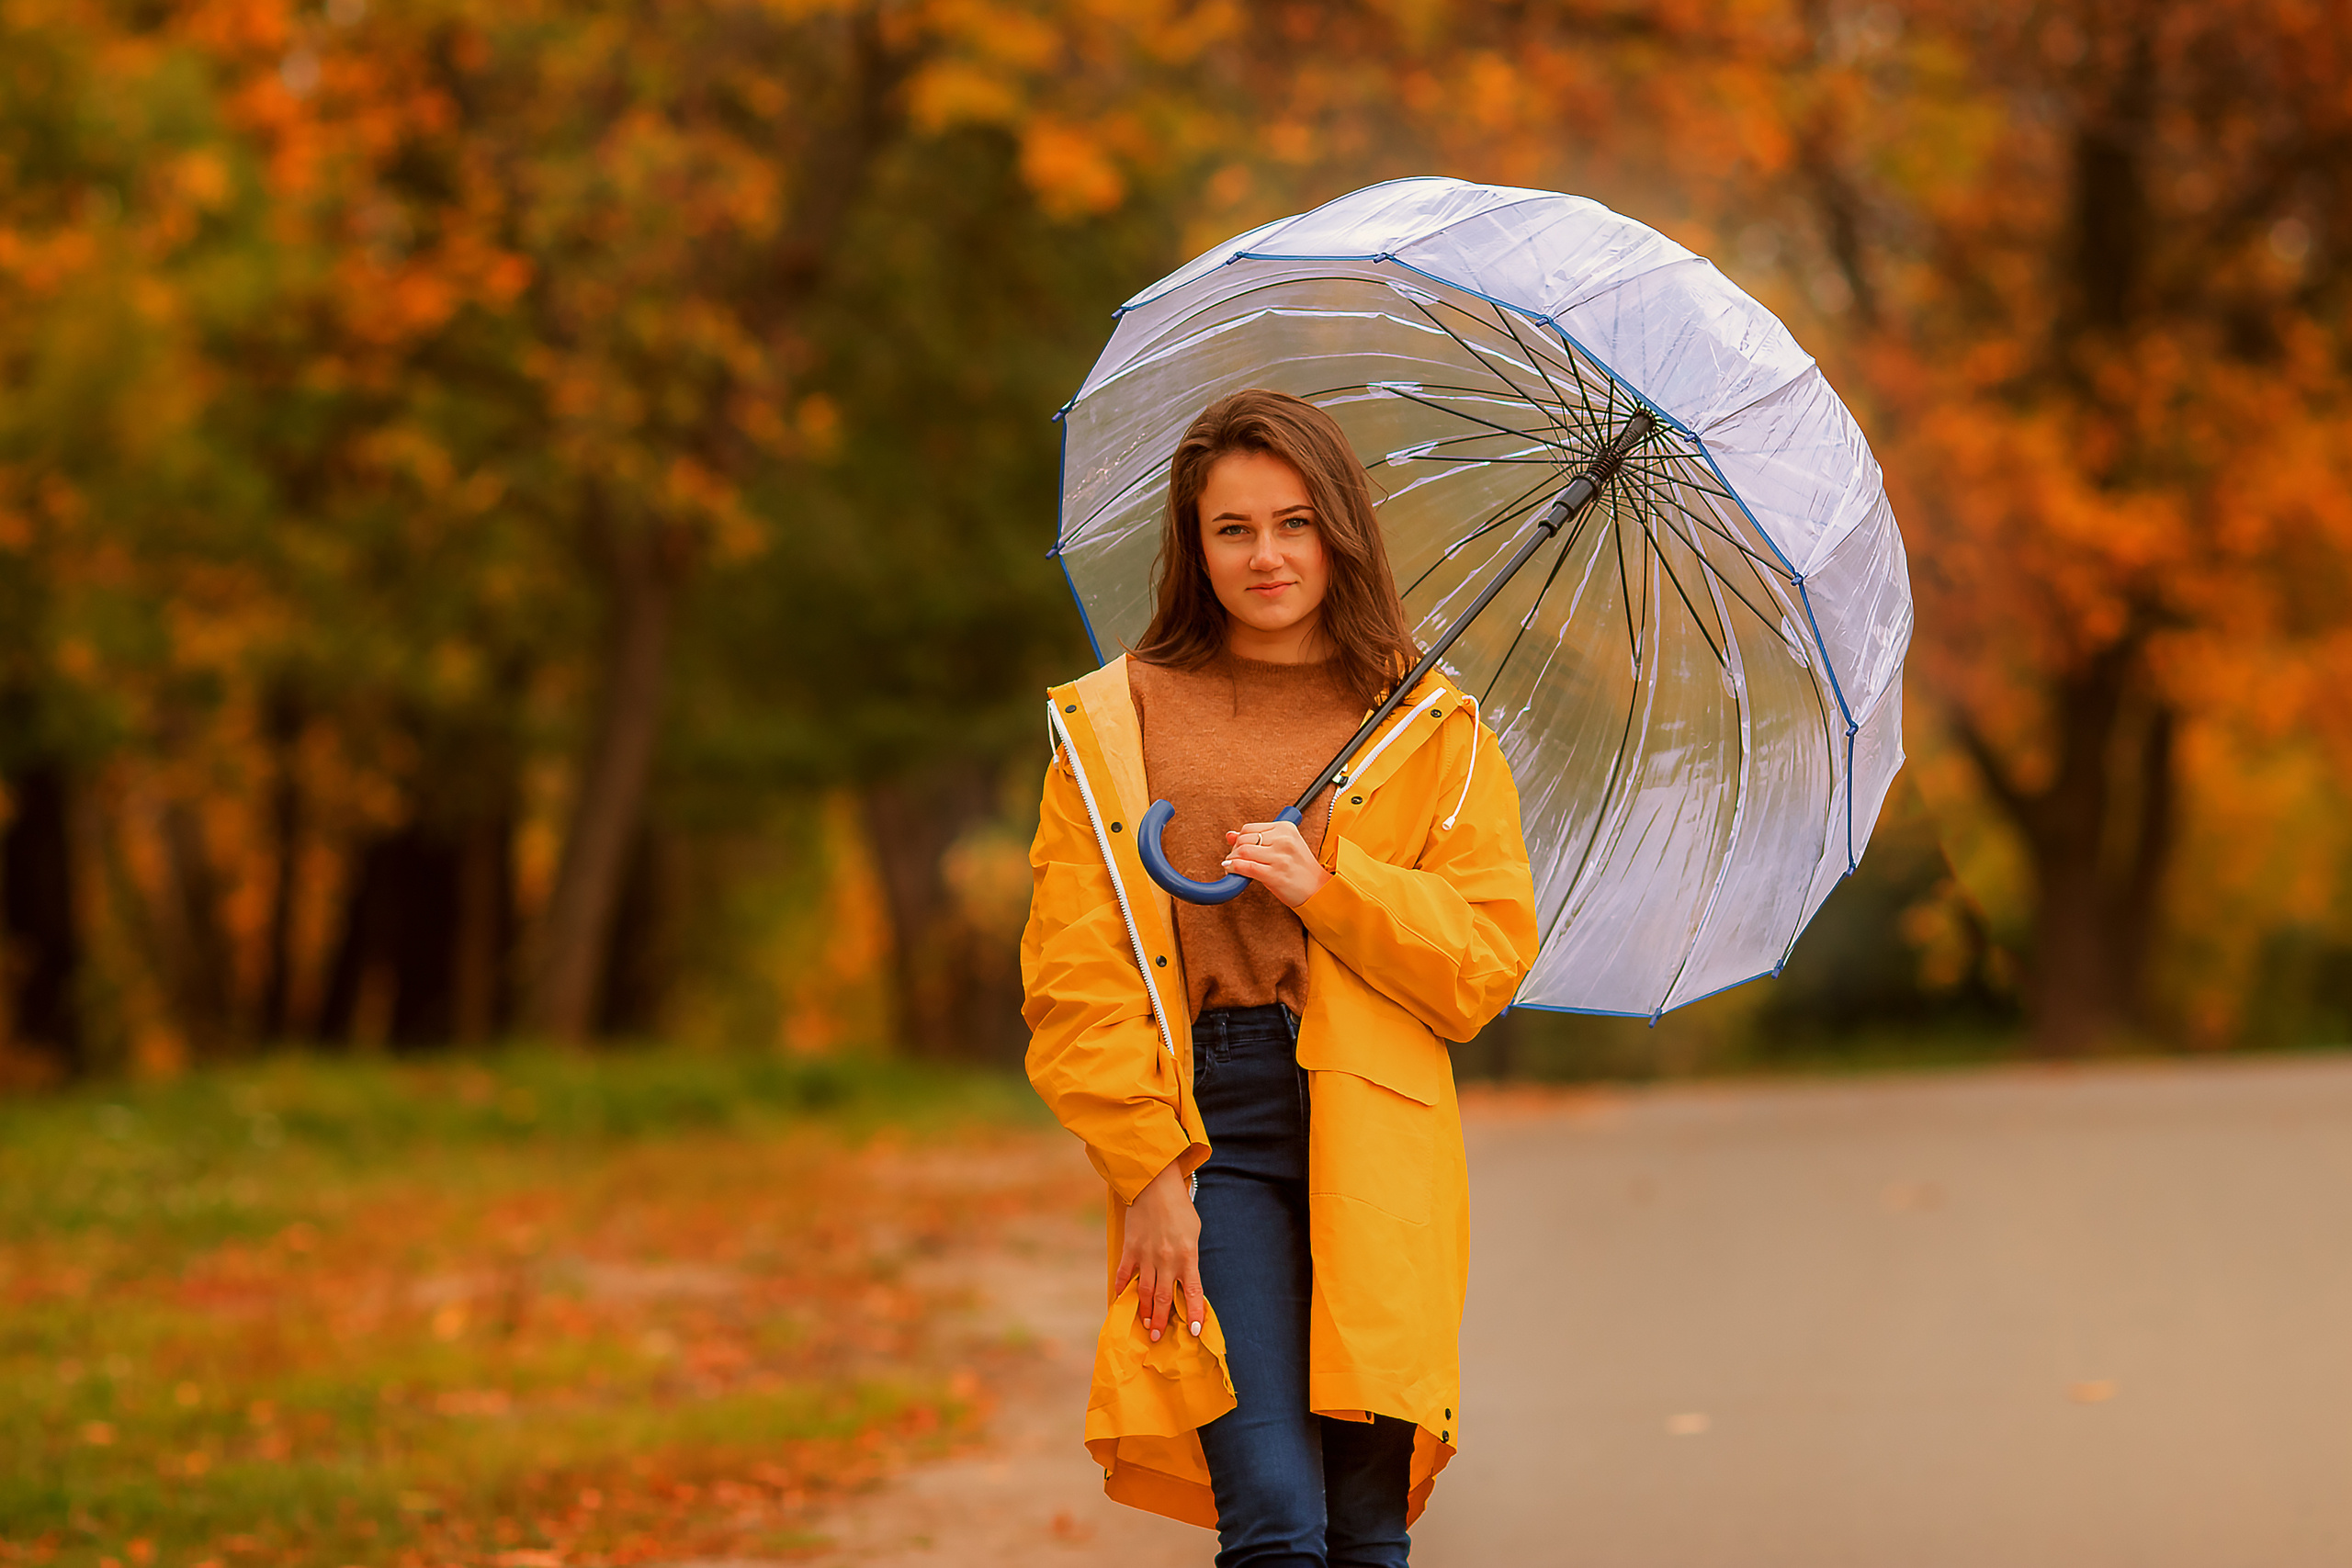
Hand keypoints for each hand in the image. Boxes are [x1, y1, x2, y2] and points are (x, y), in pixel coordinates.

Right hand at [1113, 1156, 1202, 1342]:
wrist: (1155, 1185)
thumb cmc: (1179, 1208)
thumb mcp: (1193, 1234)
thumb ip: (1189, 1258)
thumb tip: (1184, 1281)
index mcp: (1187, 1256)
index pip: (1193, 1292)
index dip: (1194, 1313)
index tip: (1195, 1331)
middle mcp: (1167, 1260)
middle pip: (1165, 1298)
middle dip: (1162, 1320)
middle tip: (1158, 1336)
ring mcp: (1146, 1255)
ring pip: (1144, 1292)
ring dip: (1144, 1311)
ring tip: (1145, 1325)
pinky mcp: (1130, 1249)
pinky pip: (1125, 1275)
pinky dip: (1123, 1289)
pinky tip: (1120, 1301)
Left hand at [1222, 819, 1331, 907]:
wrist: (1318, 890)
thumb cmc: (1300, 869)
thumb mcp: (1282, 848)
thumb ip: (1257, 839)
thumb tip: (1230, 835)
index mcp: (1286, 828)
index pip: (1249, 828)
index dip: (1239, 839)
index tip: (1238, 848)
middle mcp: (1283, 840)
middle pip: (1244, 839)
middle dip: (1234, 850)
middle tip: (1234, 859)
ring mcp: (1280, 857)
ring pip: (1243, 851)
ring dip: (1232, 859)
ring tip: (1232, 865)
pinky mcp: (1275, 874)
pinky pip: (1246, 867)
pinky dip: (1234, 868)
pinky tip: (1231, 870)